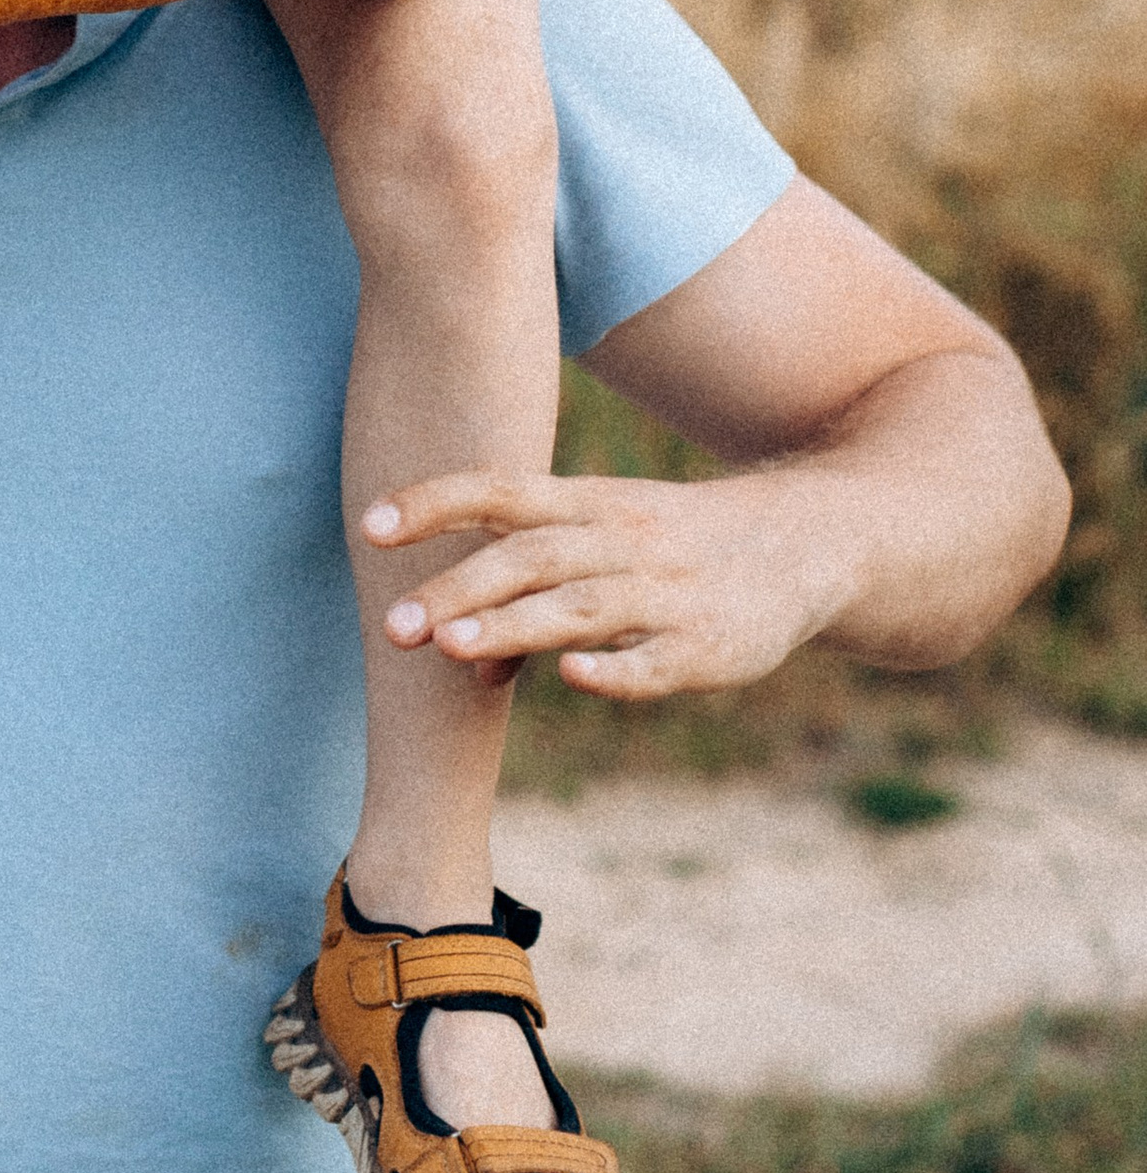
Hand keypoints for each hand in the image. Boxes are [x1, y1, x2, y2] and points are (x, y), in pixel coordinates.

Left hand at [361, 468, 833, 697]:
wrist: (803, 543)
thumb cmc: (672, 536)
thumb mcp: (602, 517)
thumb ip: (524, 555)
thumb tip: (444, 627)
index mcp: (590, 503)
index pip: (500, 491)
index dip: (435, 504)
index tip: (370, 526)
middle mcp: (622, 540)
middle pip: (529, 558)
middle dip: (458, 589)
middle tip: (392, 626)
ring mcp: (667, 594)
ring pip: (583, 605)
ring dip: (516, 625)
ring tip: (452, 648)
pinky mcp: (708, 648)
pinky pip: (657, 660)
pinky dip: (617, 669)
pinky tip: (573, 680)